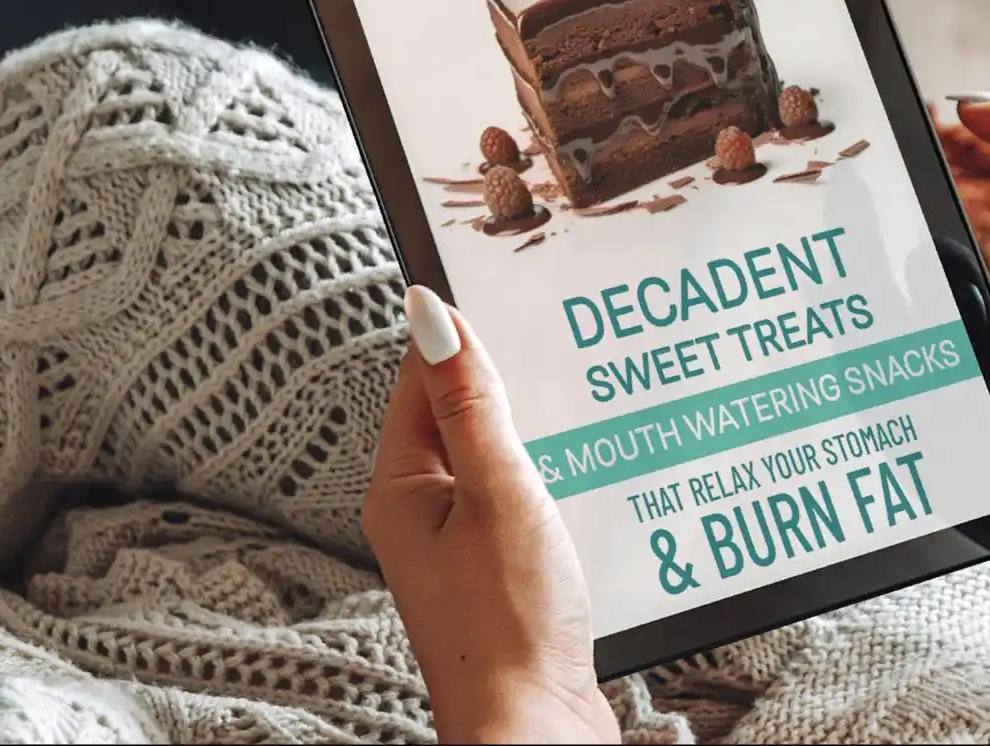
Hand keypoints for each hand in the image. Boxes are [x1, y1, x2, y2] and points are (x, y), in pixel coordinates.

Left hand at [362, 285, 617, 743]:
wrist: (534, 732)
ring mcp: (459, 547)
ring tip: (585, 402)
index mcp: (401, 487)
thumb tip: (430, 311)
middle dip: (508, 380)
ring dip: (536, 432)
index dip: (464, 334)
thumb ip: (472, 402)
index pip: (420, 378)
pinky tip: (588, 471)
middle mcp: (421, 514)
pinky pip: (517, 501)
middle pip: (459, 416)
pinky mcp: (497, 575)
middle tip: (564, 342)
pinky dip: (549, 478)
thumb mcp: (498, 493)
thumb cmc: (509, 624)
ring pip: (494, 458)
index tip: (510, 288)